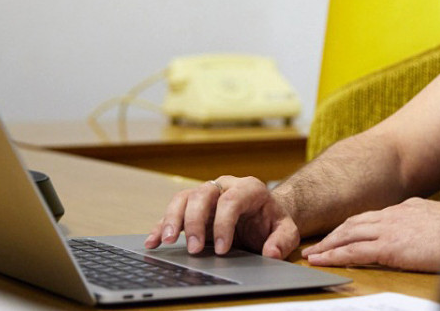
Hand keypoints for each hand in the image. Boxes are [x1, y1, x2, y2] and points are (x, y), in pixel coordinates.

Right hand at [143, 175, 299, 258]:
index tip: (223, 249)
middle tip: (194, 249)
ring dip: (172, 219)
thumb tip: (270, 253)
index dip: (224, 223)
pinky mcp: (193, 207)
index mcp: (249, 188)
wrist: (264, 215)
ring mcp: (206, 195)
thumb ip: (282, 241)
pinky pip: (173, 211)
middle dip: (195, 221)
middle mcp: (225, 186)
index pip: (232, 200)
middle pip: (203, 194)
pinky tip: (152, 241)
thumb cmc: (272, 221)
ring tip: (166, 242)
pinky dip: (160, 225)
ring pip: (184, 198)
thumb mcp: (286, 230)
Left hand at [302, 197, 439, 272]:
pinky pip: (354, 251)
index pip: (371, 216)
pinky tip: (322, 260)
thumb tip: (417, 228)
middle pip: (354, 222)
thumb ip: (422, 220)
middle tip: (317, 244)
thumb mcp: (439, 219)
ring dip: (328, 244)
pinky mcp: (389, 247)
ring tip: (313, 254)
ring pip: (349, 234)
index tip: (339, 233)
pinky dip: (334, 255)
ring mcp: (390, 229)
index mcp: (406, 208)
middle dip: (334, 233)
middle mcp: (394, 214)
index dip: (352, 225)